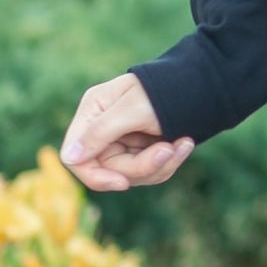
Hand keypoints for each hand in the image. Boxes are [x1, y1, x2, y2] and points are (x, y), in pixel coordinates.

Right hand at [60, 75, 194, 193]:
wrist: (198, 83)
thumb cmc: (162, 90)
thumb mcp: (132, 109)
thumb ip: (100, 132)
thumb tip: (68, 158)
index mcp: (92, 112)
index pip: (76, 158)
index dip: (96, 176)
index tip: (123, 183)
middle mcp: (102, 129)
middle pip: (109, 171)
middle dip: (142, 166)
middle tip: (169, 150)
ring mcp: (122, 141)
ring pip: (132, 175)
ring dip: (161, 164)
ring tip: (183, 143)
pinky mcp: (141, 150)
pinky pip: (150, 171)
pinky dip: (169, 162)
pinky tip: (184, 144)